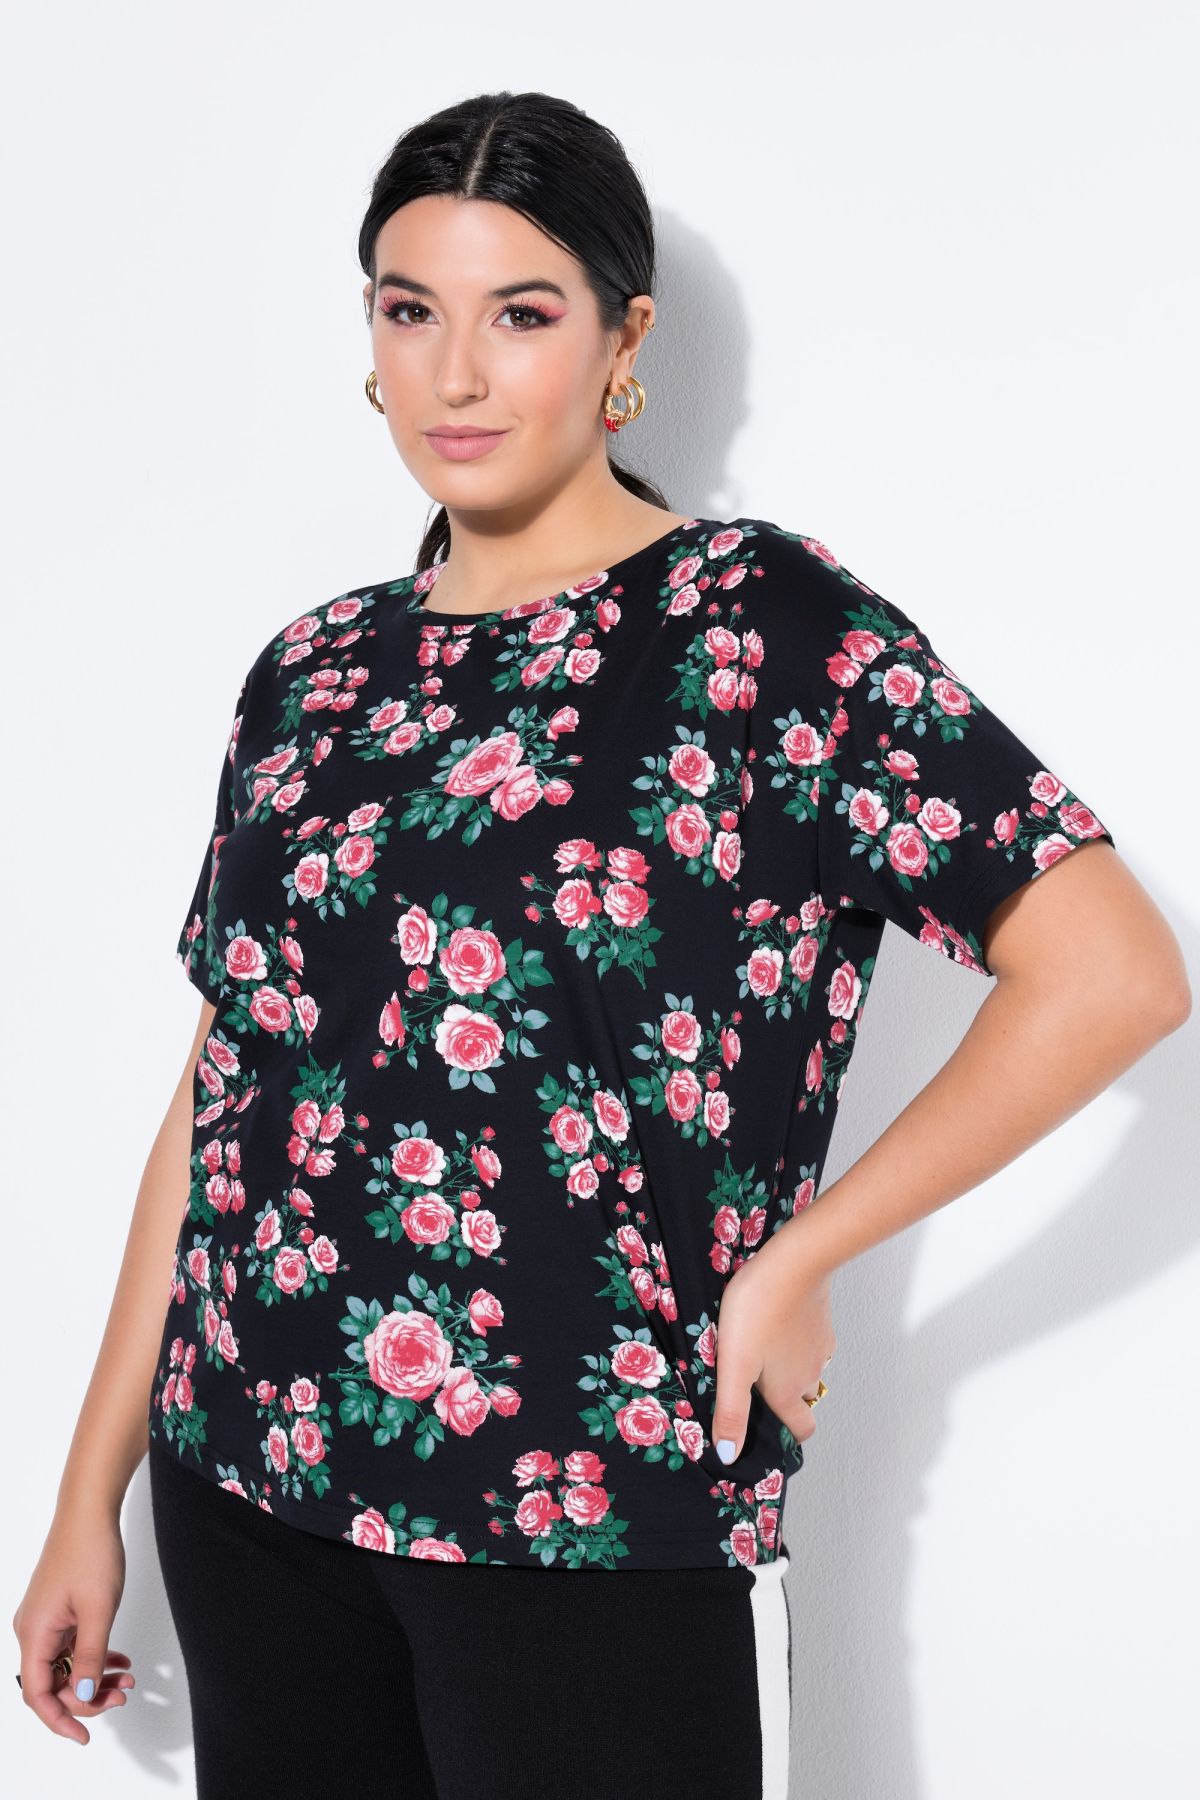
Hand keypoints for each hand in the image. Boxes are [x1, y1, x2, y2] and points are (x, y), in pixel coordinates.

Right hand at [12, 1513, 135, 1744]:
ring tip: (127, 1679)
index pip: (38, 1694)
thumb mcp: (98, 1610)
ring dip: (95, 1676)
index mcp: (34, 1633)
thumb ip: (91, 1656)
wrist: (90, 1511)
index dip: (59, 1720)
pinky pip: (73, 1646)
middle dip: (87, 1696)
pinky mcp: (59, 1610)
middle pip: (54, 1682)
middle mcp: (33, 1630)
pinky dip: (95, 1655)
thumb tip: (85, 1697)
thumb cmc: (91, 1552)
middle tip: (122, 1696)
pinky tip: (120, 1659)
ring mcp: (45, 1620)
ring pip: (67, 1665)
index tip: (83, 1736)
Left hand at [711, 1223, 834, 1462]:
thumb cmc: (757, 1311)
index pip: (802, 1430)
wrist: (794, 1263)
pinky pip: (809, 1343)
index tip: (765, 1426)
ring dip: (787, 1369)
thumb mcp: (734, 1365)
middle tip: (751, 1382)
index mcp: (788, 1392)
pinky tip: (775, 1324)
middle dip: (781, 1398)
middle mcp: (810, 1375)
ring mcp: (821, 1347)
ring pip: (806, 1370)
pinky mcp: (822, 1322)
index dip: (786, 1434)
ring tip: (757, 1351)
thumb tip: (730, 1455)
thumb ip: (732, 1410)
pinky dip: (795, 1342)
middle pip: (802, 1400)